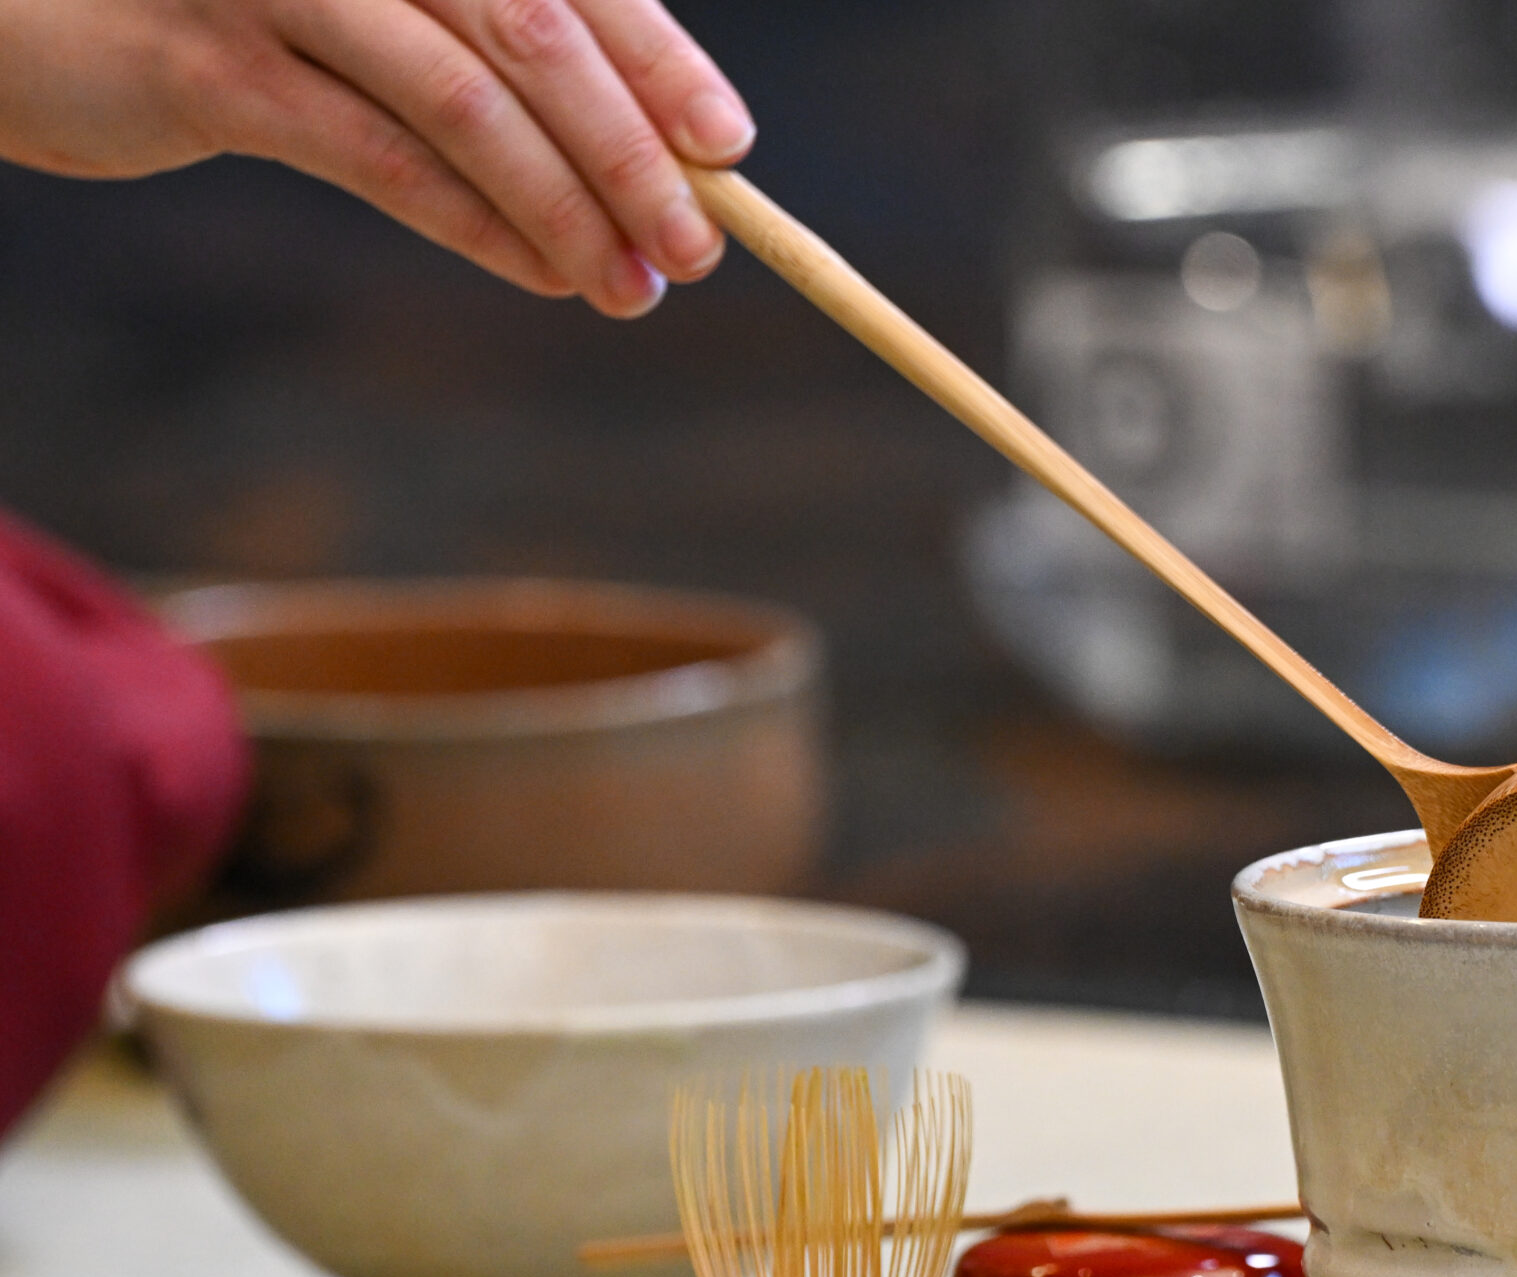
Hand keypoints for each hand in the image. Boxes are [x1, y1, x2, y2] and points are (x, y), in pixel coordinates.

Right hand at [0, 0, 754, 316]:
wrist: (32, 3)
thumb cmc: (241, 6)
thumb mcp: (375, 5)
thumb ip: (490, 48)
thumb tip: (649, 151)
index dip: (658, 59)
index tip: (726, 148)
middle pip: (533, 30)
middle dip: (630, 152)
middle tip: (697, 249)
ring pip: (463, 102)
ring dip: (564, 208)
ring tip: (630, 287)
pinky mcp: (213, 66)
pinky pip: (377, 156)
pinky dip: (477, 225)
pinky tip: (543, 275)